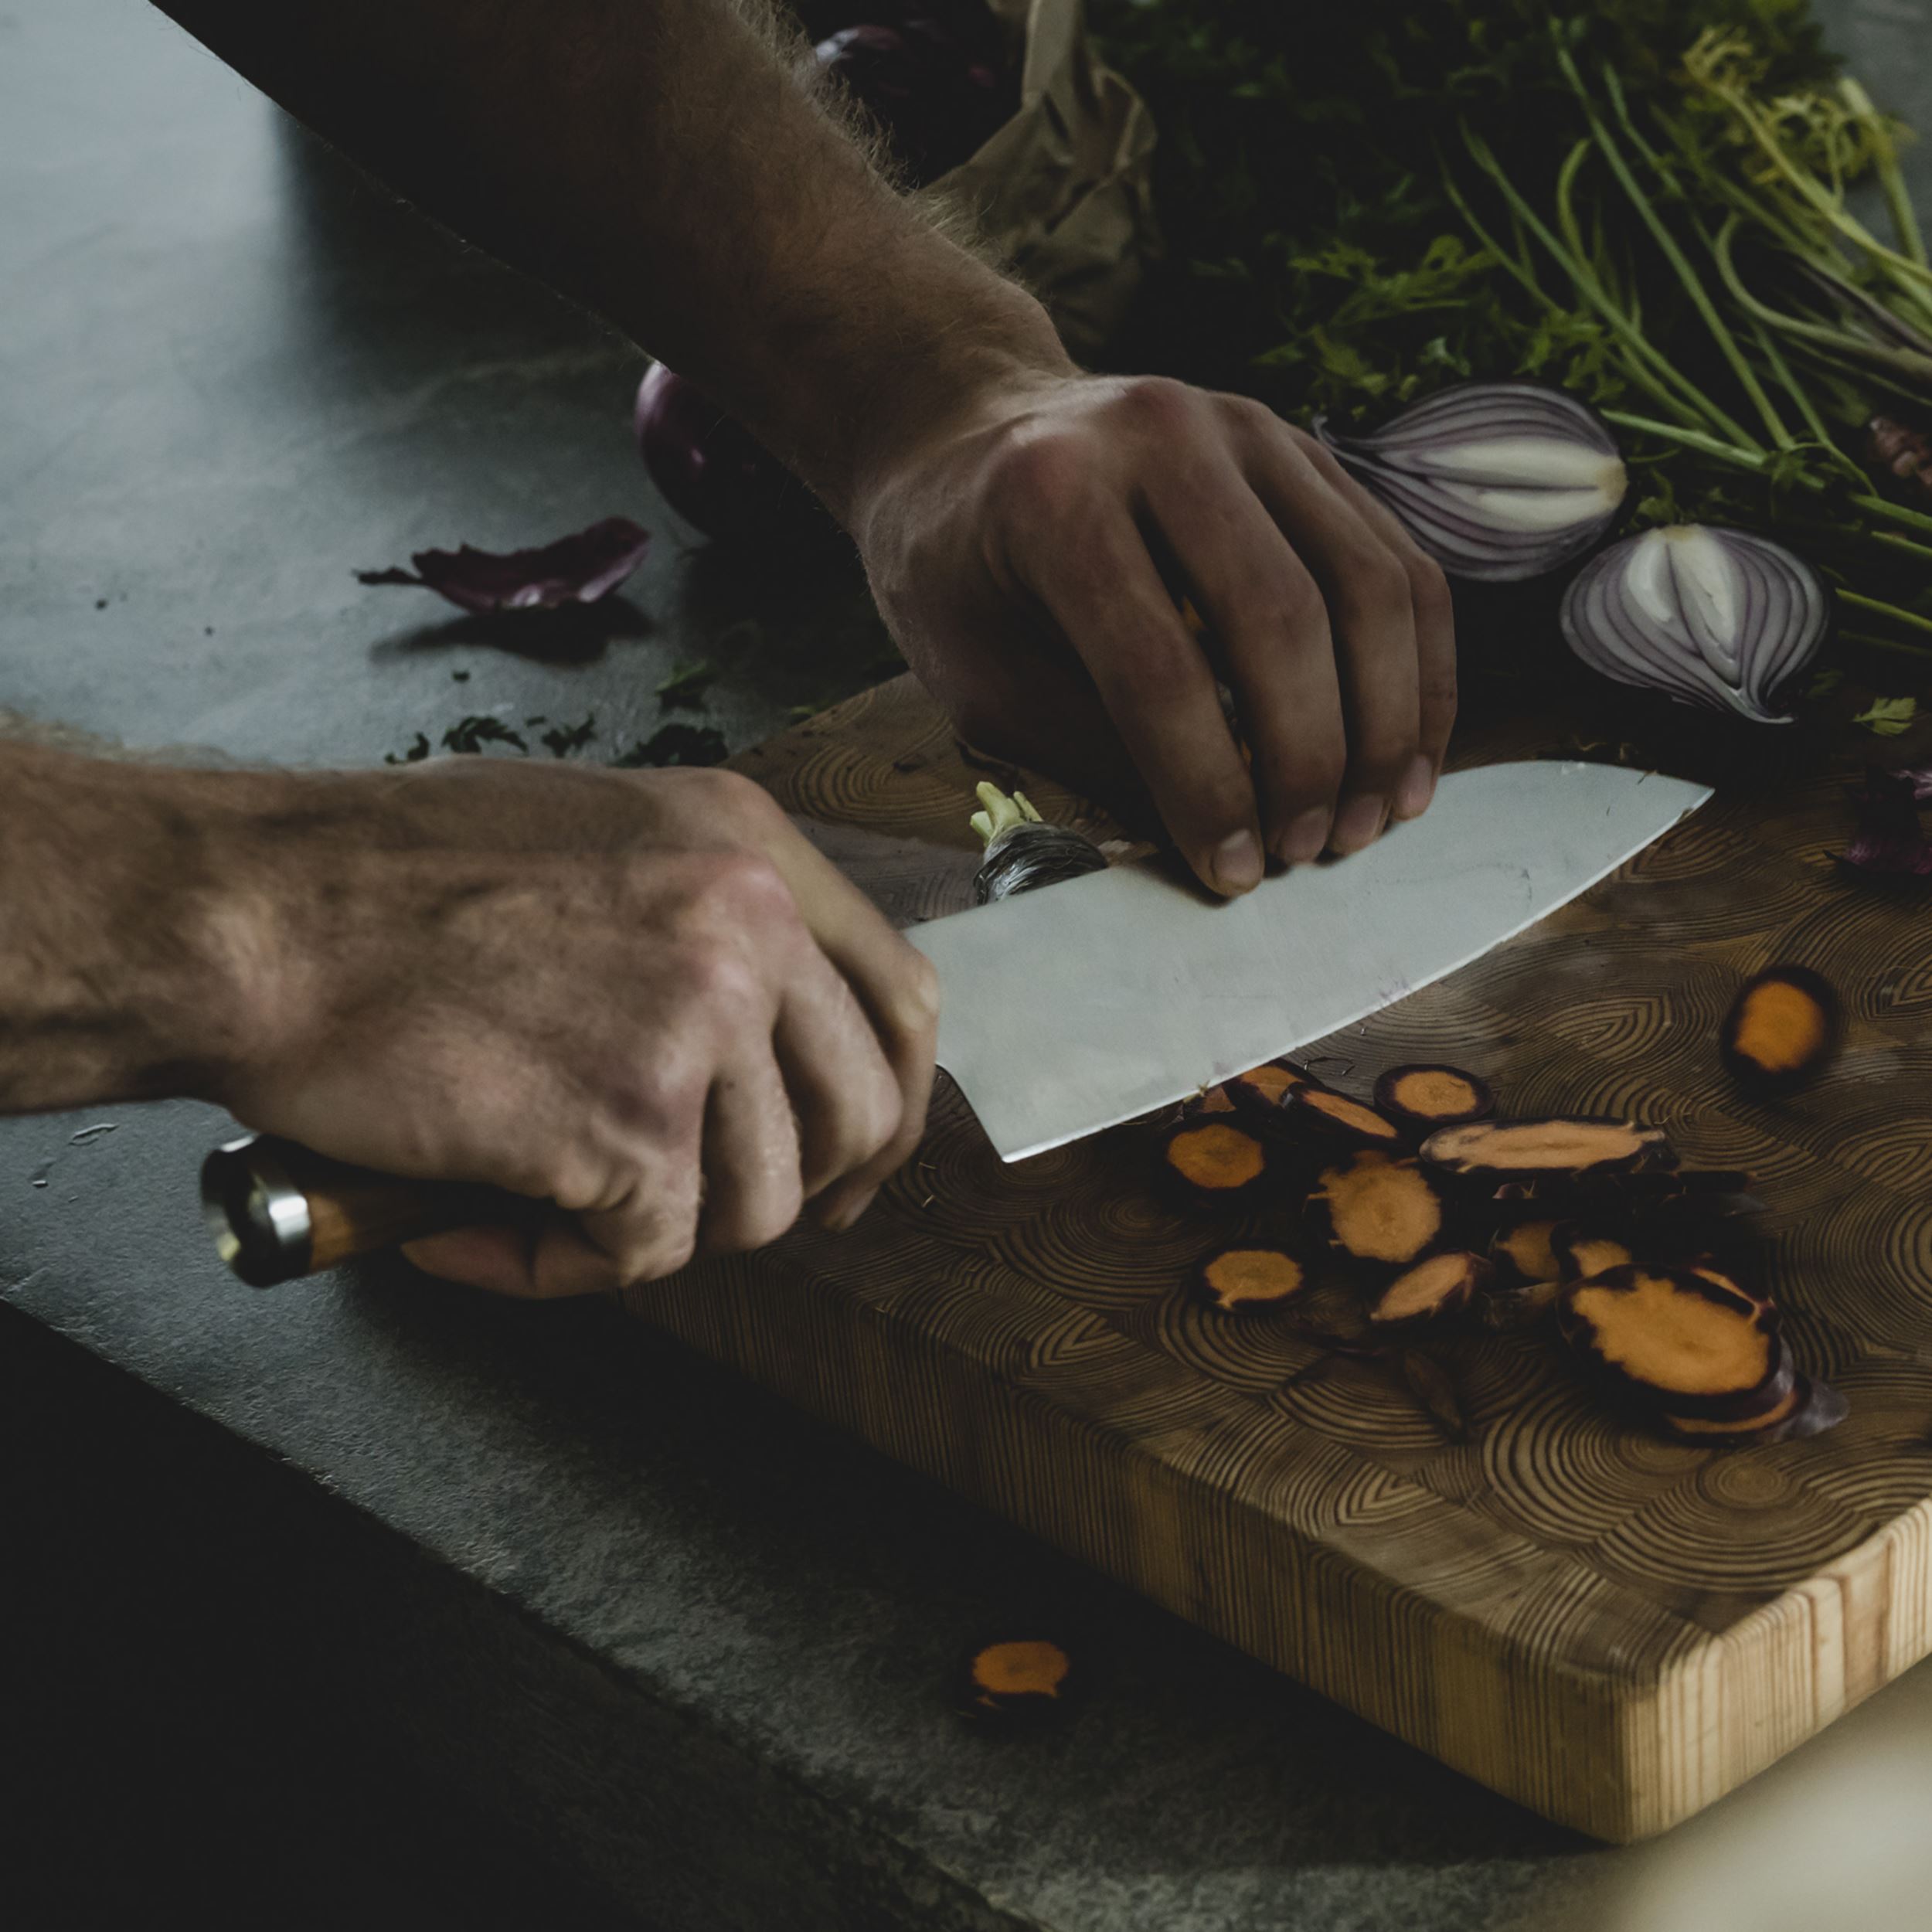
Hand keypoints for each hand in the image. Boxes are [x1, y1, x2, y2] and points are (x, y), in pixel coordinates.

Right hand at [215, 760, 937, 1295]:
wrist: (252, 917)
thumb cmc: (381, 886)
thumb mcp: (593, 841)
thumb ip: (699, 920)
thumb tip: (763, 1032)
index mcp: (748, 842)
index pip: (899, 995)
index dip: (887, 1099)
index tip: (848, 1158)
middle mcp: (747, 917)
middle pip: (860, 1109)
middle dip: (799, 1189)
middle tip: (708, 1216)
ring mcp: (699, 1015)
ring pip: (758, 1200)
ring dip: (655, 1232)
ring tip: (543, 1203)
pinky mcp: (631, 1120)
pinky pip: (646, 1254)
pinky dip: (554, 1270)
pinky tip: (467, 1228)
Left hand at [851, 370, 1456, 893]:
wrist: (965, 439)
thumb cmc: (960, 578)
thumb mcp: (981, 681)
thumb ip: (1092, 751)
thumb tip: (1220, 839)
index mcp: (1054, 498)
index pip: (1157, 667)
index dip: (1206, 787)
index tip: (1234, 872)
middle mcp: (1162, 437)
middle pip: (1281, 617)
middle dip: (1309, 759)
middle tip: (1310, 853)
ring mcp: (1249, 427)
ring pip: (1368, 584)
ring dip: (1385, 721)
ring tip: (1372, 819)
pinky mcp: (1307, 446)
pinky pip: (1397, 561)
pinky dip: (1417, 666)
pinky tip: (1406, 753)